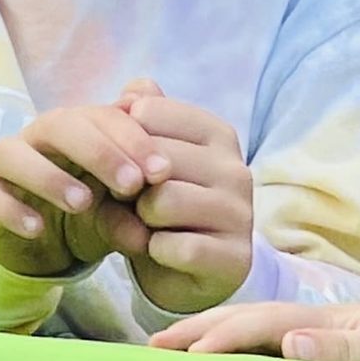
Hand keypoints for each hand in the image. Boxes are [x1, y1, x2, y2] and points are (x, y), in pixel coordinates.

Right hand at [0, 101, 159, 279]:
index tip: (163, 171)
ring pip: (12, 153)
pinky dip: (10, 210)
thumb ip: (143, 188)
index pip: (104, 116)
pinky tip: (37, 228)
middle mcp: (39, 138)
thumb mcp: (124, 204)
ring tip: (83, 203)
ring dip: (49, 176)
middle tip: (132, 184)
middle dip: (98, 151)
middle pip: (59, 124)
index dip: (134, 139)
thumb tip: (167, 177)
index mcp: (79, 127)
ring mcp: (6, 166)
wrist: (46, 246)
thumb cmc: (92, 211)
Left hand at [116, 82, 257, 315]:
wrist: (187, 272)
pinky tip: (158, 253)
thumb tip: (134, 89)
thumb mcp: (145, 160)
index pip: (149, 113)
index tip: (121, 163)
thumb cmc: (162, 207)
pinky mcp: (235, 257)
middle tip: (124, 205)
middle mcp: (236, 168)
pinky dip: (153, 252)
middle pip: (154, 160)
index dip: (119, 141)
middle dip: (125, 187)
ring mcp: (240, 214)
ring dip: (136, 221)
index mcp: (217, 133)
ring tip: (140, 229)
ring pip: (163, 203)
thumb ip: (140, 121)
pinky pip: (174, 247)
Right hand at [151, 295, 359, 360]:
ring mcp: (317, 337)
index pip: (258, 323)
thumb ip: (349, 351)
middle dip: (194, 332)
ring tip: (166, 359)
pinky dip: (235, 360)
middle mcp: (313, 324)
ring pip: (250, 334)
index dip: (217, 338)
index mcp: (325, 320)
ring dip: (207, 343)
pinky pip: (268, 354)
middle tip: (148, 351)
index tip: (180, 357)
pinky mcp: (324, 355)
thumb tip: (290, 342)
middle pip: (242, 321)